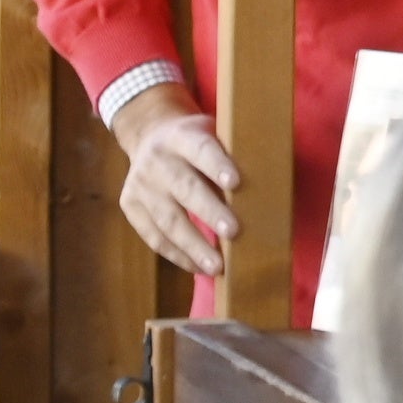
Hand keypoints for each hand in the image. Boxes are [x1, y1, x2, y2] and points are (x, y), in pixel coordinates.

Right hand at [112, 89, 240, 278]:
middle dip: (209, 212)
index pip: (202, 150)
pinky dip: (177, 255)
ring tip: (217, 267)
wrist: (151, 136)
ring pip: (167, 219)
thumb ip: (235, 157)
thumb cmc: (199, 144)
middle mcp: (158, 160)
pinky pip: (154, 236)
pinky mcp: (130, 205)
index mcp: (183, 137)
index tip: (236, 183)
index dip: (217, 166)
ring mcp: (140, 184)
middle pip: (185, 188)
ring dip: (193, 245)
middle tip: (234, 232)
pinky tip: (199, 267)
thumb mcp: (216, 134)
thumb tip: (271, 193)